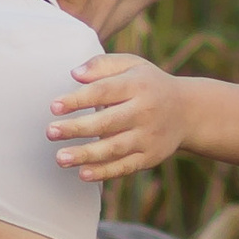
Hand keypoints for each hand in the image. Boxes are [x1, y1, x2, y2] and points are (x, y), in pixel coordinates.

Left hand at [49, 50, 186, 183]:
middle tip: (50, 132)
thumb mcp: (131, 65)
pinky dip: (105, 172)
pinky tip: (83, 173)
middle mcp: (145, 111)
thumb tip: (75, 74)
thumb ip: (102, 65)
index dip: (78, 100)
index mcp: (137, 85)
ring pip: (114, 148)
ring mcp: (148, 137)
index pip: (103, 91)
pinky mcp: (150, 157)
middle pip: (107, 122)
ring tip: (60, 158)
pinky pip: (125, 166)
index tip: (54, 106)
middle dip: (77, 129)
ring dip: (86, 154)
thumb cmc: (148, 84)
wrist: (188, 111)